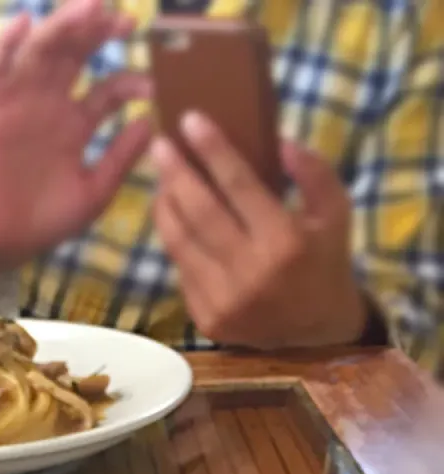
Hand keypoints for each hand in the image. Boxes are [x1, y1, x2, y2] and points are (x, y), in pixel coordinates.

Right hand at [0, 0, 150, 271]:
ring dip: (65, 24)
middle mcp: (52, 104)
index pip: (110, 88)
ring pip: (43, 49)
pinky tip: (24, 24)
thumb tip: (151, 123)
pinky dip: (6, 45)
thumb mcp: (94, 192)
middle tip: (125, 21)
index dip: (133, 82)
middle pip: (78, 53)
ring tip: (91, 7)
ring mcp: (23, 102)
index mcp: (78, 122)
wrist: (2, 243)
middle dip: (101, 32)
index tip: (155, 85)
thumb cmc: (47, 221)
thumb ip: (120, 159)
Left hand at [151, 113, 366, 348]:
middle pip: (200, 212)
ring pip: (181, 242)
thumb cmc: (324, 261)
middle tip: (159, 144)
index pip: (239, 186)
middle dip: (176, 174)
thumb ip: (315, 173)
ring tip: (162, 178)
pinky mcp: (206, 318)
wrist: (316, 331)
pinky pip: (182, 269)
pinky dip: (174, 239)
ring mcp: (223, 300)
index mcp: (285, 242)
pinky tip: (173, 216)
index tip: (190, 119)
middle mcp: (250, 273)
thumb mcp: (336, 212)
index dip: (213, 150)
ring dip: (166, 205)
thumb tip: (279, 140)